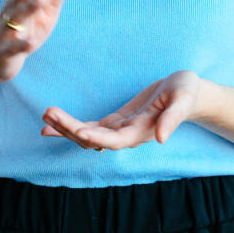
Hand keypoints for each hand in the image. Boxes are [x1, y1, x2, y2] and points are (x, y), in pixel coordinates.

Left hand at [41, 70, 200, 148]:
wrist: (188, 93)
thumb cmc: (187, 92)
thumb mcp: (183, 99)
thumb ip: (173, 119)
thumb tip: (162, 139)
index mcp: (143, 131)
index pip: (115, 140)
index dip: (97, 136)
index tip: (78, 131)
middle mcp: (128, 135)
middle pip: (94, 138)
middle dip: (70, 128)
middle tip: (48, 113)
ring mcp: (120, 129)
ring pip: (87, 135)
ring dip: (65, 127)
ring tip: (45, 116)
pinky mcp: (116, 121)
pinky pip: (89, 126)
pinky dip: (70, 125)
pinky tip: (51, 121)